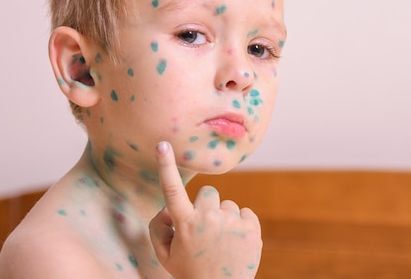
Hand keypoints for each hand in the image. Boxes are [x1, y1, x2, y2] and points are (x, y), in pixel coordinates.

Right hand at [149, 141, 261, 278]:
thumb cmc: (191, 272)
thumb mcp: (166, 255)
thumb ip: (159, 227)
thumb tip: (167, 206)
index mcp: (184, 224)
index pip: (171, 190)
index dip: (165, 165)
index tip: (162, 144)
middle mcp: (208, 219)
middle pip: (208, 192)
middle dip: (206, 206)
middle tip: (204, 230)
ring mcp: (231, 223)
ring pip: (227, 205)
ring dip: (224, 218)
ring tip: (221, 243)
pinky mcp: (251, 228)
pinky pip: (245, 213)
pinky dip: (242, 225)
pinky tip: (235, 243)